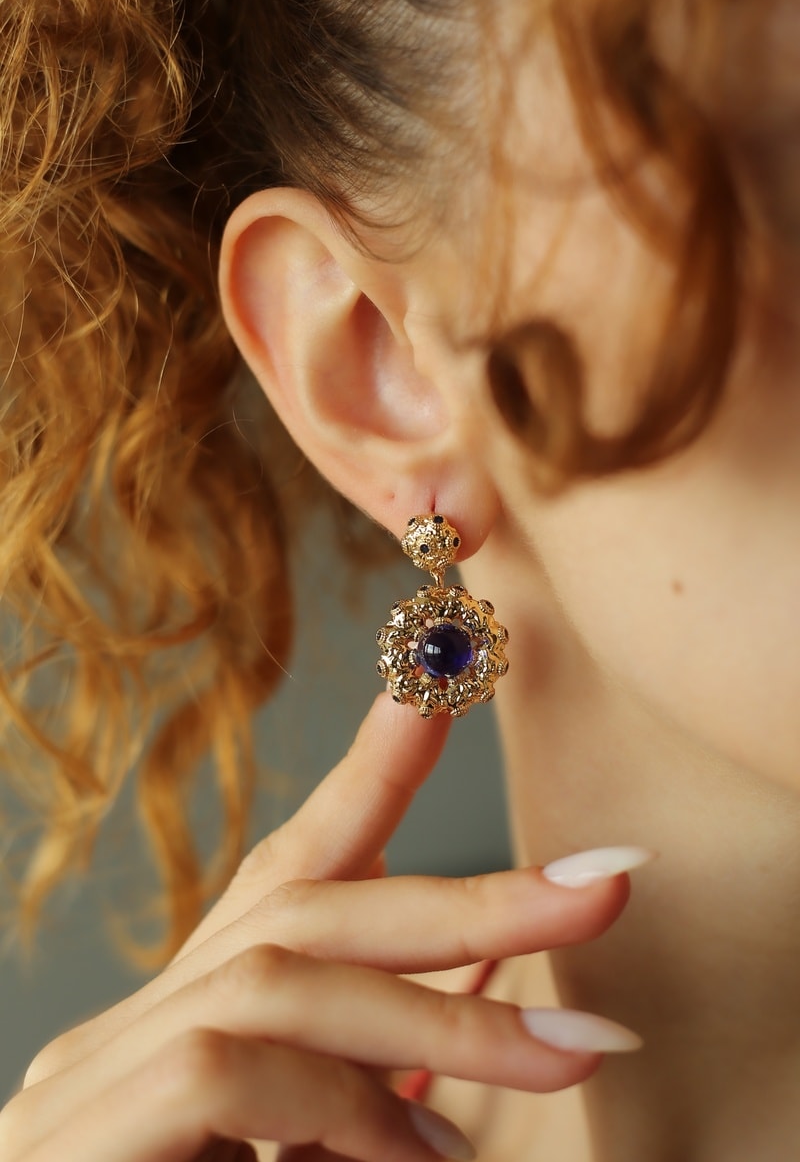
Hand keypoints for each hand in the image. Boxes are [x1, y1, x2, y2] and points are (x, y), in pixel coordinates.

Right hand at [0, 694, 638, 1161]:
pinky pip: (230, 1069)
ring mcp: (90, 1080)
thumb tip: (479, 997)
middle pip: (302, 909)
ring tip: (564, 1056)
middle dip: (467, 895)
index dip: (371, 772)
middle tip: (604, 885)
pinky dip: (346, 1105)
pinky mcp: (78, 1136)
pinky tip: (423, 1160)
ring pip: (281, 980)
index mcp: (189, 1024)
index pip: (286, 871)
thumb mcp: (313, 1160)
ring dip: (439, 1017)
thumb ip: (367, 1087)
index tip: (442, 691)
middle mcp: (130, 1030)